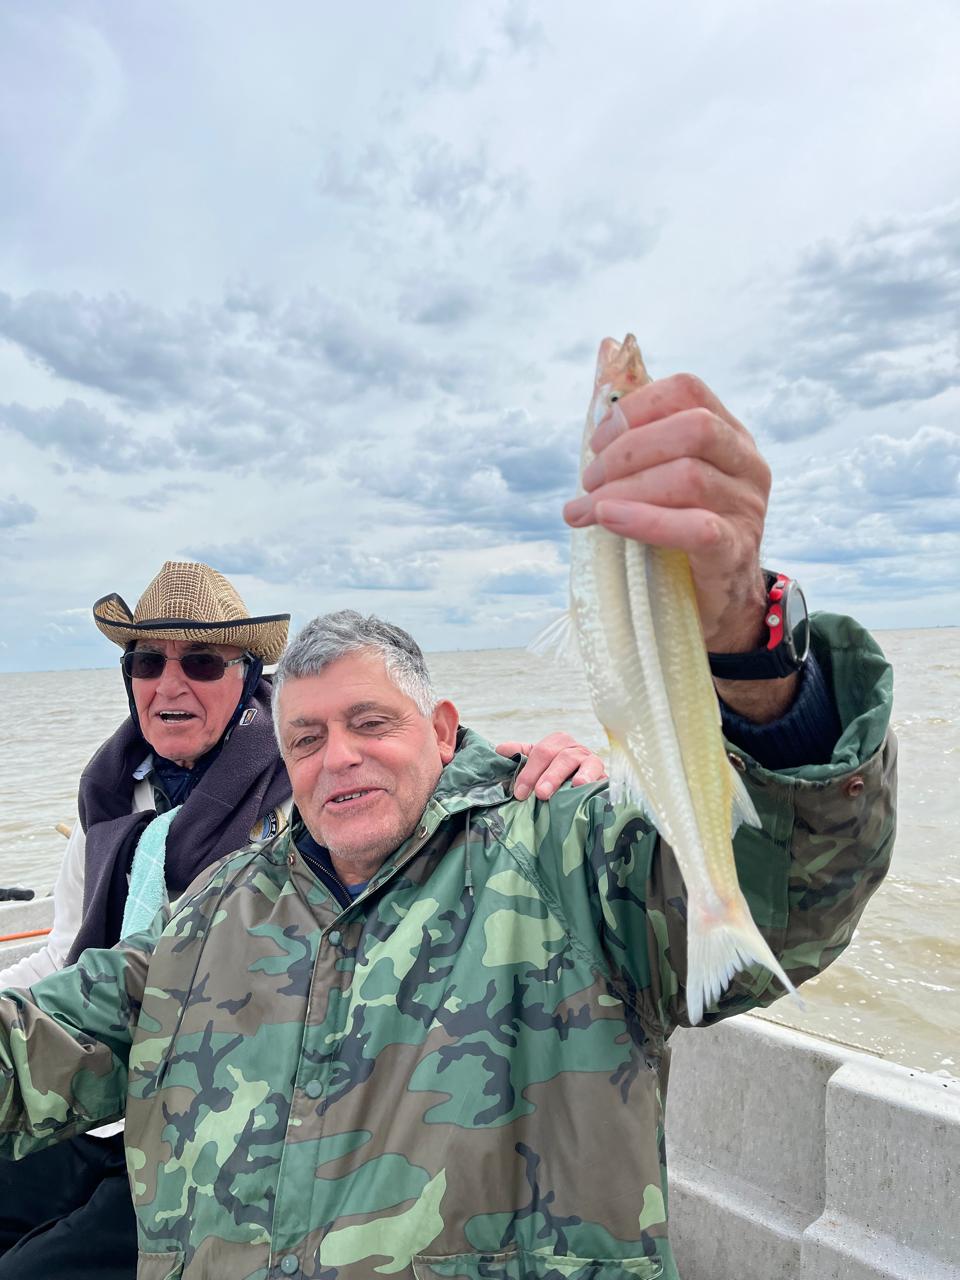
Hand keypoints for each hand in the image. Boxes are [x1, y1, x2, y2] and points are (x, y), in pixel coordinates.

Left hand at [495, 732, 605, 800]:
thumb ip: (520, 756)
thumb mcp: (539, 766)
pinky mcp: (602, 771)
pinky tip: (580, 785)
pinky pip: (596, 769)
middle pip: (554, 754)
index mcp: (555, 743)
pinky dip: (588, 776)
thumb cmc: (559, 778)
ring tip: (549, 792)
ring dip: (558, 775)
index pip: (539, 751)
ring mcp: (588, 757)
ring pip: (572, 759)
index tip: (519, 792)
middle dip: (541, 774)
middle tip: (536, 794)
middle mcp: (571, 747)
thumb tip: (499, 749)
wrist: (589, 791)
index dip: (528, 771)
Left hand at [562, 372, 769, 653]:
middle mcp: (746, 464)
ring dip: (622, 490)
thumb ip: (635, 419)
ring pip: (688, 477)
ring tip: (585, 511)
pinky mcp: (736, 550)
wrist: (716, 600)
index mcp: (729, 434)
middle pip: (692, 428)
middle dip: (627, 450)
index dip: (636, 406)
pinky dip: (645, 521)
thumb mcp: (658, 472)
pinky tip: (609, 521)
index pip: (688, 390)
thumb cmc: (678, 528)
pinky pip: (696, 527)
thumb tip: (604, 348)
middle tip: (589, 480)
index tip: (597, 442)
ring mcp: (748, 508)